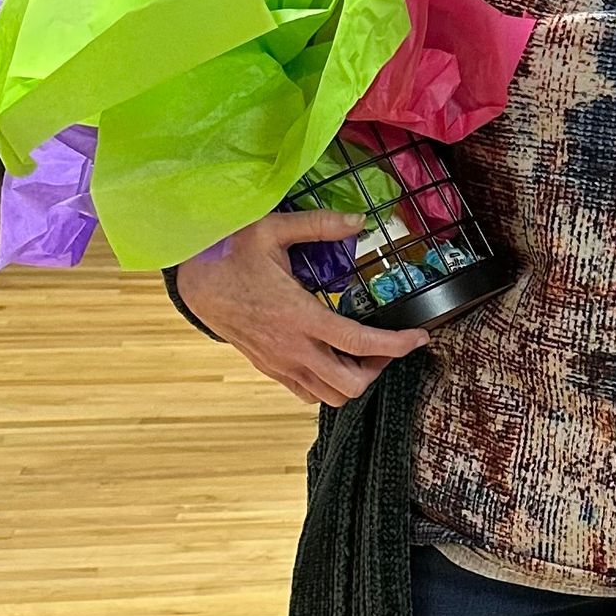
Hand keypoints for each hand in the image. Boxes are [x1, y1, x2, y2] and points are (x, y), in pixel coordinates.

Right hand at [174, 210, 428, 408]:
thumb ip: (319, 224)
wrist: (195, 282)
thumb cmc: (232, 252)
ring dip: (354, 380)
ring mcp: (280, 364)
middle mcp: (292, 348)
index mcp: (299, 315)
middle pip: (349, 385)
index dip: (396, 345)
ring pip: (329, 396)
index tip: (421, 337)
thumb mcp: (273, 229)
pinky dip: (328, 384)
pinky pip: (307, 393)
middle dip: (378, 369)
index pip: (358, 343)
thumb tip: (360, 219)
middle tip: (388, 343)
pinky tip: (335, 358)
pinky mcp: (270, 369)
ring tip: (364, 352)